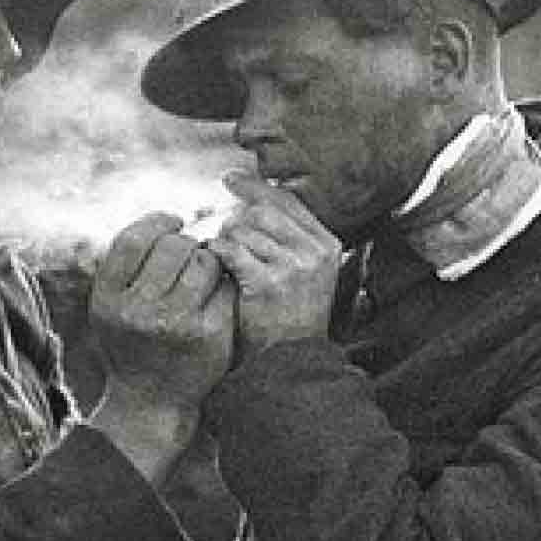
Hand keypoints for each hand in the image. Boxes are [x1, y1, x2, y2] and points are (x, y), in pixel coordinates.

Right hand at [90, 213, 235, 412]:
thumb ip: (124, 265)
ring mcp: (176, 323)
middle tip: (188, 257)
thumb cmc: (132, 344)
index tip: (173, 221)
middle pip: (173, 246)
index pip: (133, 239)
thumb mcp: (109, 306)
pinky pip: (224, 286)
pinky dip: (222, 286)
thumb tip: (166, 219)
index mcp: (108, 298)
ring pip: (203, 261)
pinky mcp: (209, 333)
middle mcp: (139, 310)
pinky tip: (213, 299)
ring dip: (206, 262)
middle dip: (185, 244)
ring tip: (200, 278)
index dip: (158, 221)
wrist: (152, 399)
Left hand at [207, 173, 341, 355]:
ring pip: (246, 227)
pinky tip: (212, 260)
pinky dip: (217, 251)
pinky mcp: (267, 283)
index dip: (256, 186)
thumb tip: (255, 200)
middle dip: (235, 214)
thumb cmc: (288, 319)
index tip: (230, 179)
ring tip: (218, 253)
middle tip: (218, 223)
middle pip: (265, 209)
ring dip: (225, 237)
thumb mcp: (305, 275)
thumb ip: (289, 240)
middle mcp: (314, 252)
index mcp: (327, 245)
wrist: (289, 362)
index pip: (288, 201)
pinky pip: (232, 250)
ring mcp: (293, 267)